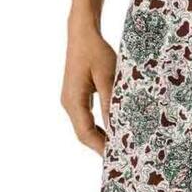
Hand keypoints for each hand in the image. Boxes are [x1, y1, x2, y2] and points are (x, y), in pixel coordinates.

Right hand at [61, 17, 116, 155]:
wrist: (82, 33)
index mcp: (73, 100)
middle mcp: (69, 104)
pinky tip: (114, 132)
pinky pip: (87, 119)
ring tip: (120, 147)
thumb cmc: (96, 51)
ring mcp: (71, 101)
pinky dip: (99, 128)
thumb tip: (116, 128)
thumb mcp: (107, 77)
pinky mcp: (77, 98)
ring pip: (85, 128)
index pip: (85, 133)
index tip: (117, 157)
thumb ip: (111, 103)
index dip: (100, 148)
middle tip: (122, 157)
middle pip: (84, 134)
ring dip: (101, 139)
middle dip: (102, 147)